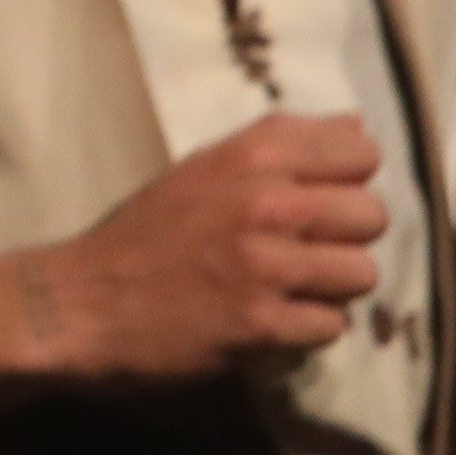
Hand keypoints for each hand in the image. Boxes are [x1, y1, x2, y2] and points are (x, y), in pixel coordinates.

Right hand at [26, 111, 384, 384]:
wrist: (83, 302)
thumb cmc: (146, 232)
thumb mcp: (204, 168)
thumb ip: (279, 145)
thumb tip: (357, 125)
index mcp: (250, 156)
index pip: (360, 151)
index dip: (347, 179)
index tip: (317, 198)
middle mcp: (264, 203)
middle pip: (372, 215)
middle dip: (344, 237)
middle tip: (302, 251)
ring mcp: (266, 266)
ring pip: (363, 274)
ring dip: (331, 287)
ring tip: (287, 288)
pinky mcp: (264, 324)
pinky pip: (333, 325)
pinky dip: (306, 329)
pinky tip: (271, 320)